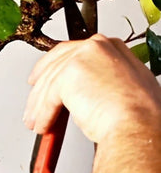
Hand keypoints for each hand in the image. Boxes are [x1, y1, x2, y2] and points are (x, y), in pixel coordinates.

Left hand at [24, 34, 160, 143]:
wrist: (138, 125)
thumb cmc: (138, 116)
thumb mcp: (124, 89)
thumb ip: (101, 84)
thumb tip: (80, 97)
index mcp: (112, 48)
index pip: (73, 53)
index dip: (55, 67)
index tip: (44, 78)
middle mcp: (97, 47)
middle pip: (57, 65)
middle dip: (41, 88)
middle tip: (33, 104)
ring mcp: (82, 57)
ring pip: (50, 83)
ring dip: (39, 107)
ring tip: (36, 123)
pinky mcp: (69, 74)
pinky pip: (49, 97)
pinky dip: (43, 114)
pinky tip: (43, 126)